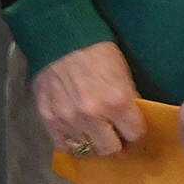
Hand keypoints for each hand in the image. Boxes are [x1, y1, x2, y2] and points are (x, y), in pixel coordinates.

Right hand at [31, 42, 146, 157]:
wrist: (58, 34)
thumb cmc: (95, 50)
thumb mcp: (122, 71)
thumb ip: (127, 100)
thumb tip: (130, 121)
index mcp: (117, 101)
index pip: (135, 135)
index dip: (134, 130)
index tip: (130, 126)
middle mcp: (93, 115)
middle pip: (112, 150)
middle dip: (115, 142)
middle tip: (113, 132)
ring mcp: (69, 118)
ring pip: (88, 149)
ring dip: (92, 140)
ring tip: (91, 128)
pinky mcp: (48, 117)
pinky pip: (63, 145)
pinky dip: (70, 142)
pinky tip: (74, 131)